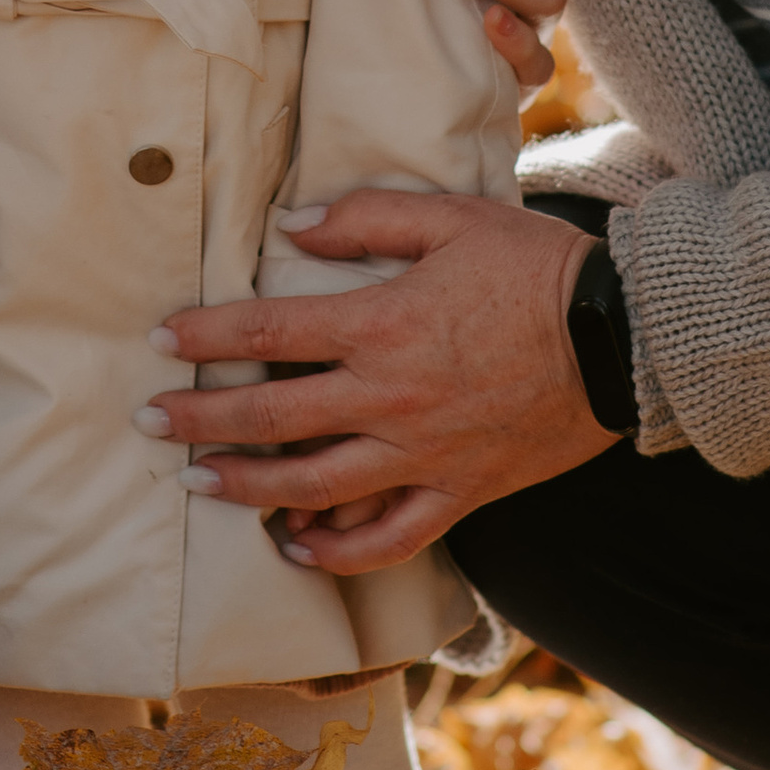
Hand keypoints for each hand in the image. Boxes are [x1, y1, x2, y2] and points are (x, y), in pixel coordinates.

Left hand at [140, 191, 619, 568]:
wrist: (622, 336)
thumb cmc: (535, 267)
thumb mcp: (451, 218)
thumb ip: (365, 219)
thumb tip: (291, 226)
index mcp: (382, 325)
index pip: (269, 332)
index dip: (206, 336)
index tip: (161, 340)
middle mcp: (391, 398)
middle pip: (273, 417)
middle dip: (200, 419)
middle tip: (148, 420)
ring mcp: (424, 455)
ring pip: (315, 487)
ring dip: (247, 487)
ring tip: (198, 482)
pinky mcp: (460, 492)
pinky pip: (389, 538)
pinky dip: (338, 551)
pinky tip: (297, 546)